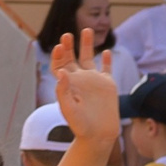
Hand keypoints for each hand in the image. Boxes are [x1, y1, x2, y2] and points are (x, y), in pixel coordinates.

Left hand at [48, 30, 119, 145]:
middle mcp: (79, 80)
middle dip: (68, 46)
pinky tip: (105, 52)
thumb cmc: (80, 126)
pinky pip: (107, 69)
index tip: (59, 47)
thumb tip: (61, 72)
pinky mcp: (108, 85)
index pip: (59, 65)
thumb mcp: (69, 109)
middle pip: (71, 58)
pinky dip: (106, 60)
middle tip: (67, 35)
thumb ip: (63, 91)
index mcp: (67, 85)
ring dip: (86, 45)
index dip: (58, 55)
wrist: (98, 136)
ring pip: (89, 58)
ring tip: (86, 30)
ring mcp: (93, 81)